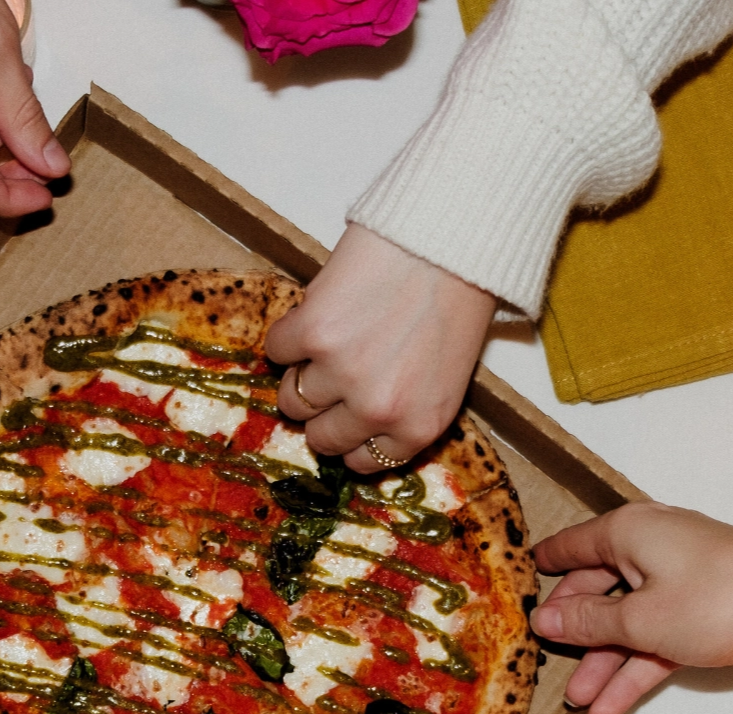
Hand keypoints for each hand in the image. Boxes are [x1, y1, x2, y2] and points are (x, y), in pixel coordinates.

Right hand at [268, 224, 495, 475]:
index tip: (345, 415)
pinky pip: (276, 351)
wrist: (451, 231)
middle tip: (331, 376)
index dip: (350, 435)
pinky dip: (287, 335)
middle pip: (321, 439)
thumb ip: (403, 407)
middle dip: (322, 411)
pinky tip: (313, 315)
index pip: (361, 463)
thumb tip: (352, 422)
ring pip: (292, 401)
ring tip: (324, 342)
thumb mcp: (443, 376)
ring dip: (300, 373)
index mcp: (418, 426)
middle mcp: (380, 410)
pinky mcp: (313, 333)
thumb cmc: (457, 296)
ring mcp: (344, 374)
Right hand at [530, 502, 732, 713]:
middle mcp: (651, 550)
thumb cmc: (718, 600)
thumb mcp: (638, 618)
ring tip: (578, 704)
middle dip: (572, 634)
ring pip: (625, 624)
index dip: (543, 570)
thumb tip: (542, 621)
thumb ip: (585, 622)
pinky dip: (633, 672)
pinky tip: (609, 710)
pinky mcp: (700, 614)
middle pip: (597, 591)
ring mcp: (678, 583)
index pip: (572, 547)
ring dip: (602, 665)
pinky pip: (654, 642)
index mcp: (629, 531)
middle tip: (545, 663)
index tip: (515, 590)